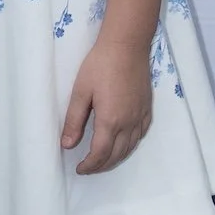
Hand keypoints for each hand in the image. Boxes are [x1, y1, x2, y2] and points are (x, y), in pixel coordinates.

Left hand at [61, 35, 153, 173]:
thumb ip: (74, 120)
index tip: (80, 169)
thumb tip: (67, 145)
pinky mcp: (147, 108)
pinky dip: (130, 145)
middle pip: (116, 155)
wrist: (127, 45)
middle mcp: (128, 123)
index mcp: (110, 121)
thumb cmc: (100, 65)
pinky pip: (141, 135)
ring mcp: (140, 116)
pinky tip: (123, 143)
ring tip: (102, 160)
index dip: (89, 165)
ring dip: (116, 158)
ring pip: (130, 147)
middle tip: (88, 167)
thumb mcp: (81, 92)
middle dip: (101, 165)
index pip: (100, 154)